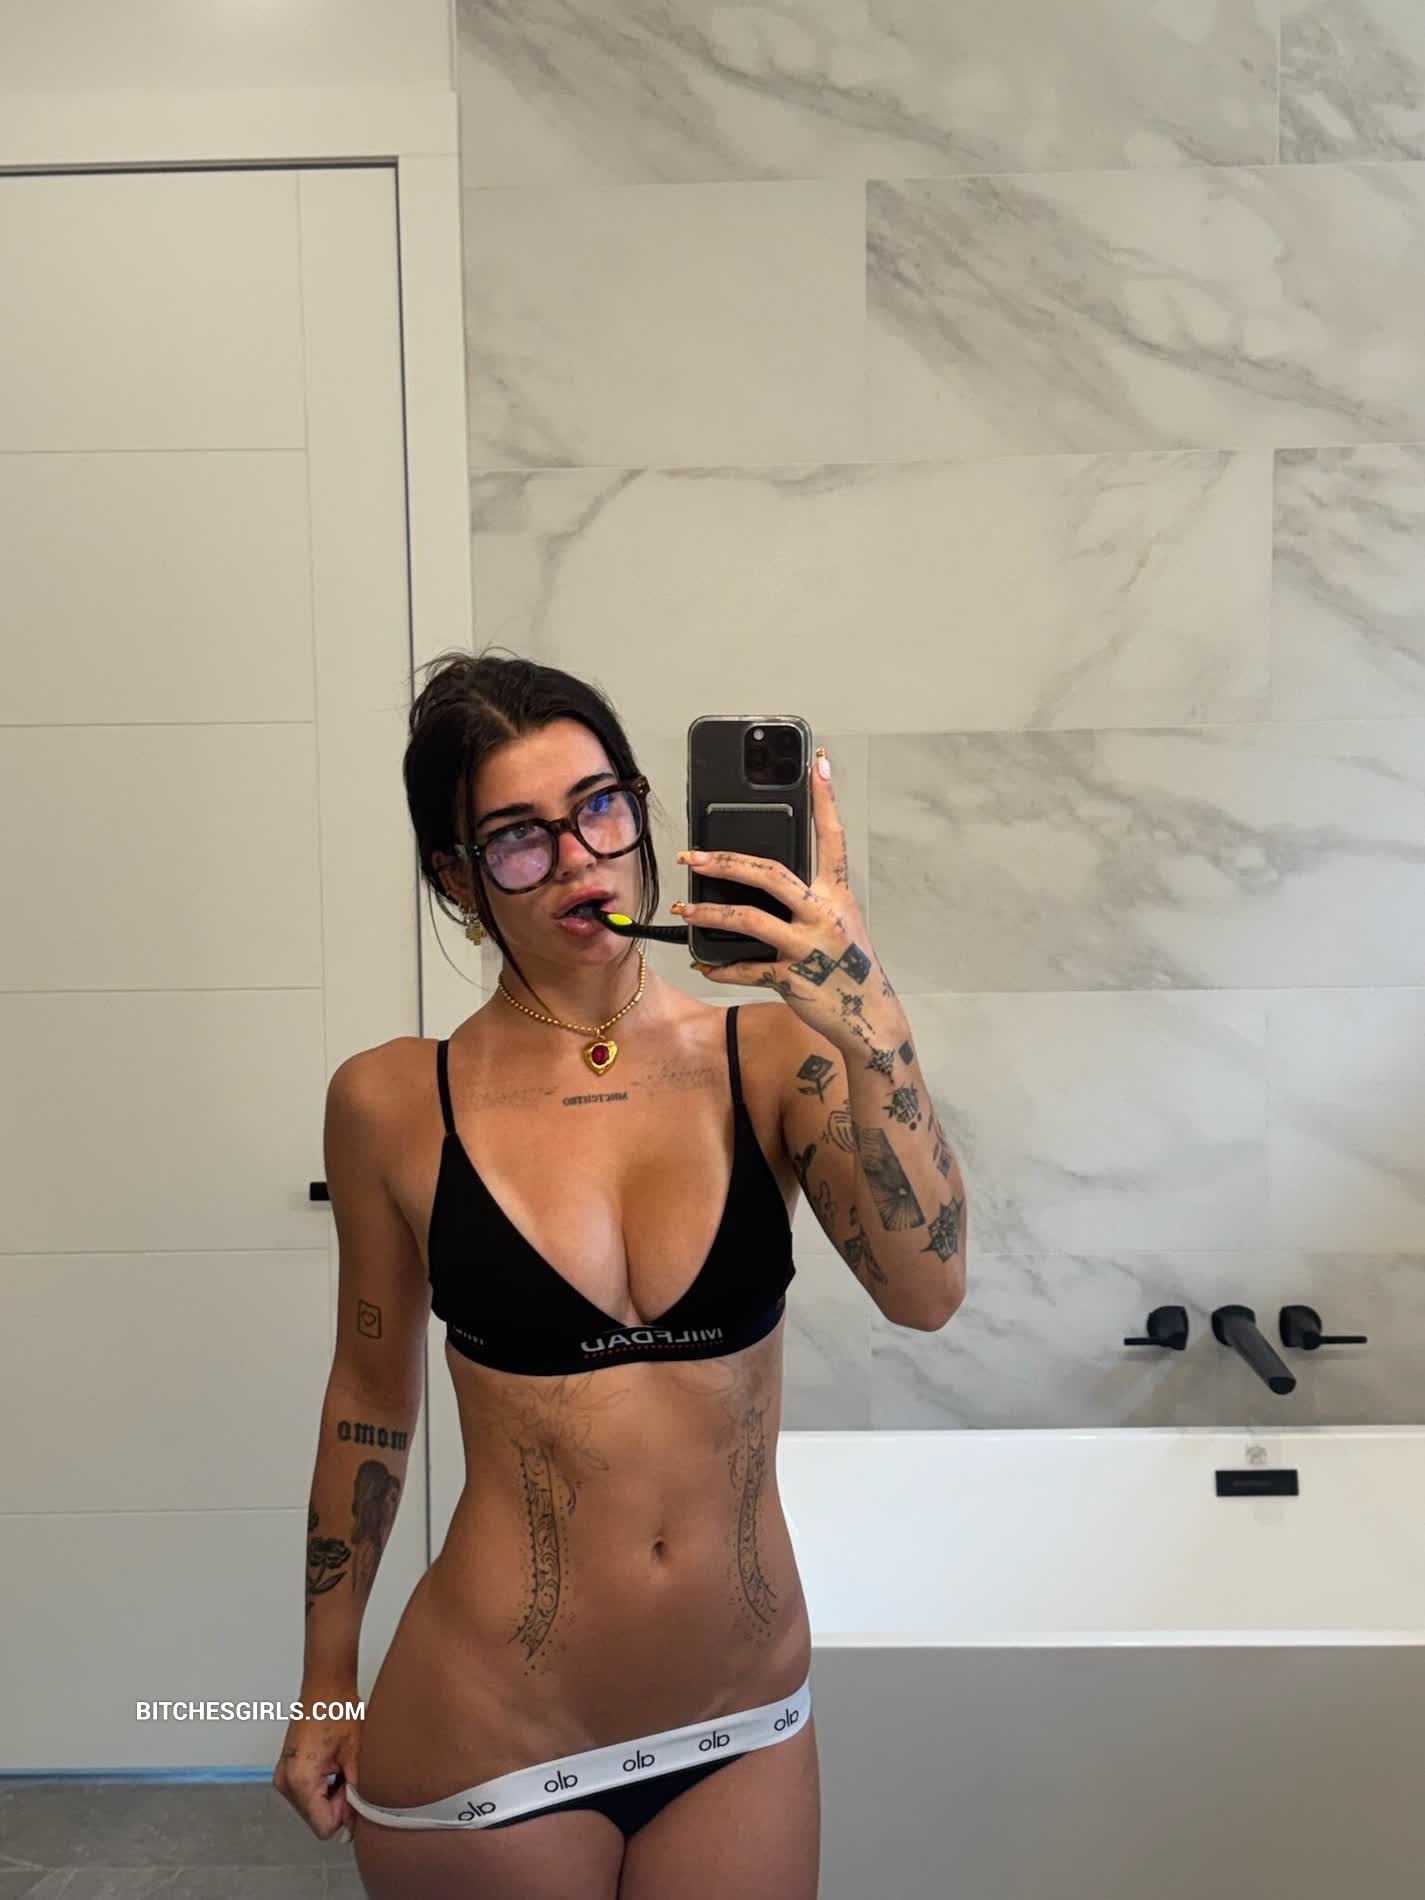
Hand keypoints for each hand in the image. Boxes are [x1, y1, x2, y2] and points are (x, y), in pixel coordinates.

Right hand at [272, 1701, 361, 1842]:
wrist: (325, 1686)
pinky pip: (306, 1794)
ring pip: (312, 1808)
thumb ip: (356, 1793)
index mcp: (300, 1780)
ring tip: (339, 1765)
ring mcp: (282, 1777)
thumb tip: (357, 1824)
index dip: (344, 1814)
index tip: (353, 1790)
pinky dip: (321, 1787)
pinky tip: (331, 1765)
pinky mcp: (285, 1771)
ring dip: (330, 1795)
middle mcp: (285, 1782)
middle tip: (348, 1772)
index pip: (324, 1827)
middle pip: (317, 1818)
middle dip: (337, 1804)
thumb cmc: (338, 1710)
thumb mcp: (355, 1755)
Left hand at [671, 749, 894, 1047]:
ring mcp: (808, 946)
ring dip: (709, 913)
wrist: (869, 1017)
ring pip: (749, 918)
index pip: (832, 837)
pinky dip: (723, 968)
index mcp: (836, 894)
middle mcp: (823, 914)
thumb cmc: (849, 966)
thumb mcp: (838, 923)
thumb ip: (807, 900)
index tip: (819, 762)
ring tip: (682, 909)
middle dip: (725, 861)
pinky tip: (706, 965)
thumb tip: (761, 883)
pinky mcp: (793, 978)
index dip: (826, 798)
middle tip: (691, 855)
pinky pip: (748, 968)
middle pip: (769, 873)